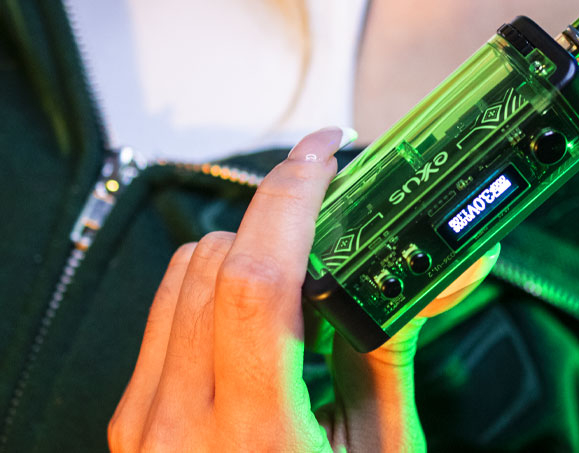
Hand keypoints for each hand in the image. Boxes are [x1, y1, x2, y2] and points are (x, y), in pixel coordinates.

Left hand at [108, 127, 497, 451]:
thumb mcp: (379, 448)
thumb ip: (395, 342)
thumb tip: (446, 266)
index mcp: (258, 438)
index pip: (257, 278)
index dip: (294, 196)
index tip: (324, 154)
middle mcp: (181, 425)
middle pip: (217, 260)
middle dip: (281, 225)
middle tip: (333, 228)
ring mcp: (145, 424)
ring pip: (184, 276)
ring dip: (246, 255)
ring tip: (300, 286)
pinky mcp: (132, 420)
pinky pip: (166, 313)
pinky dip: (213, 291)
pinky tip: (257, 320)